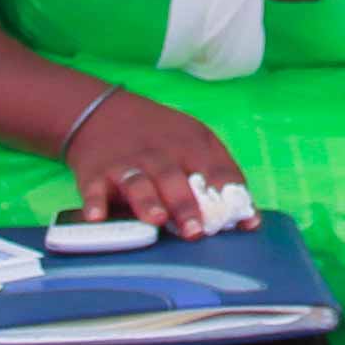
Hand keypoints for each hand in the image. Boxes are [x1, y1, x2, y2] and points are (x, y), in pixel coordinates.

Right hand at [56, 86, 250, 238]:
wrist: (103, 113)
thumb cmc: (161, 138)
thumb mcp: (197, 142)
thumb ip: (223, 177)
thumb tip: (250, 222)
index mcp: (190, 145)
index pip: (215, 170)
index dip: (228, 194)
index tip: (240, 220)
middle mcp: (159, 154)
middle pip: (174, 179)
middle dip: (185, 204)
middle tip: (195, 231)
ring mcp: (126, 164)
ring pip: (138, 183)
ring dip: (147, 201)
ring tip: (156, 220)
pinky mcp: (95, 174)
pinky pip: (94, 190)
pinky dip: (95, 202)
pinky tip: (98, 217)